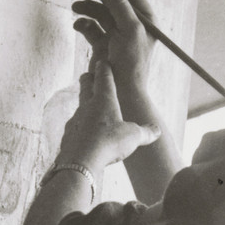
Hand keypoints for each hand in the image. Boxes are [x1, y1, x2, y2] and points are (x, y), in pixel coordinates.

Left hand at [58, 58, 159, 174]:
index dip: (104, 68)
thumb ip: (146, 133)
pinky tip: (84, 137)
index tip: (102, 61)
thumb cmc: (109, 143)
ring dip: (84, 107)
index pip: (103, 77)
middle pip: (85, 86)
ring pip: (79, 108)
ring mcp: (75, 121)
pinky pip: (74, 128)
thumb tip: (157, 131)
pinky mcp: (68, 136)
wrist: (81, 162)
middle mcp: (87, 106)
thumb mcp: (133, 137)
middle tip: (87, 76)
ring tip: (89, 111)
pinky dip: (79, 129)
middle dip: (87, 80)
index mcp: (104, 100)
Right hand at [72, 0, 156, 93]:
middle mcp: (131, 25)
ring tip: (75, 7)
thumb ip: (119, 4)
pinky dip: (83, 24)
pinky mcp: (102, 45)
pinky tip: (78, 25)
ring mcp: (116, 35)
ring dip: (86, 7)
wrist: (121, 92)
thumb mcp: (130, 28)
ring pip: (99, 13)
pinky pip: (91, 28)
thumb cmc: (132, 62)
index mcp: (144, 20)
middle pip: (112, 0)